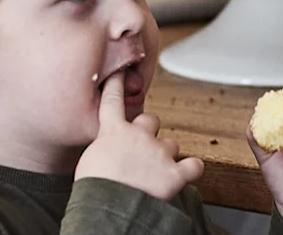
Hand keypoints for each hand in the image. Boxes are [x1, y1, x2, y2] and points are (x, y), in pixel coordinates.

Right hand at [76, 76, 204, 201]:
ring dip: (166, 155)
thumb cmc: (93, 189)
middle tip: (141, 149)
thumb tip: (111, 153)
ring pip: (171, 144)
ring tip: (154, 174)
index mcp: (112, 133)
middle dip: (149, 131)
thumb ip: (104, 148)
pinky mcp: (174, 172)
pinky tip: (184, 175)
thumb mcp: (88, 161)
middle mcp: (139, 136)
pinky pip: (194, 165)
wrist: (107, 207)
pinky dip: (191, 170)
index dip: (117, 86)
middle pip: (151, 120)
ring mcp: (159, 152)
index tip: (120, 75)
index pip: (113, 102)